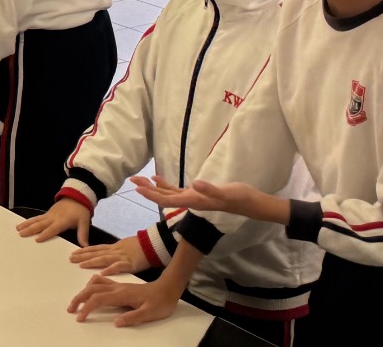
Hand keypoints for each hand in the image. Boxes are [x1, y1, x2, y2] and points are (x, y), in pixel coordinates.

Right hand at [15, 198, 91, 245]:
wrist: (77, 197)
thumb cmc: (80, 211)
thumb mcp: (84, 222)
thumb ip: (83, 234)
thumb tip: (85, 247)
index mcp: (62, 221)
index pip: (52, 228)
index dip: (45, 234)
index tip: (37, 239)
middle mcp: (54, 218)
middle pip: (40, 224)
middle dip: (30, 229)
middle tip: (21, 234)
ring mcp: (49, 215)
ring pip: (36, 220)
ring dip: (26, 224)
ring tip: (17, 229)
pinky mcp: (47, 213)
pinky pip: (37, 217)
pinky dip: (29, 221)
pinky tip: (22, 224)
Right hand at [69, 276, 179, 327]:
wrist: (168, 289)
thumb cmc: (160, 303)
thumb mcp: (149, 313)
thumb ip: (132, 318)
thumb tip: (116, 323)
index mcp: (122, 294)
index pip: (98, 299)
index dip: (87, 307)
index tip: (80, 317)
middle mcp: (117, 287)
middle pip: (91, 289)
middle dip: (79, 298)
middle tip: (70, 309)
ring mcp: (118, 285)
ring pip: (95, 283)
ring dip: (83, 291)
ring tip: (77, 302)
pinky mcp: (121, 286)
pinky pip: (101, 281)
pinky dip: (91, 285)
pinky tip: (90, 292)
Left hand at [71, 236, 148, 275]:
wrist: (154, 244)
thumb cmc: (141, 247)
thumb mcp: (125, 246)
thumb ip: (116, 252)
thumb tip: (107, 257)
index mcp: (114, 248)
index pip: (96, 248)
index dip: (84, 250)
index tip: (73, 253)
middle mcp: (115, 251)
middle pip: (97, 253)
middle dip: (83, 256)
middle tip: (71, 259)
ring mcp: (122, 256)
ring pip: (104, 259)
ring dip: (92, 262)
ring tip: (81, 265)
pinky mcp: (131, 263)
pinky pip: (120, 266)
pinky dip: (111, 269)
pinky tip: (103, 272)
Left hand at [129, 175, 278, 222]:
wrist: (250, 204)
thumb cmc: (239, 197)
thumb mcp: (226, 193)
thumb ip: (210, 190)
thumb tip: (194, 184)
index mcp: (195, 201)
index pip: (168, 199)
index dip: (153, 194)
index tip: (138, 188)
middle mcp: (191, 201)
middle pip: (164, 197)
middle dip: (148, 189)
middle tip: (132, 180)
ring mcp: (194, 198)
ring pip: (168, 193)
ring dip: (153, 187)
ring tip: (139, 179)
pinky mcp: (198, 194)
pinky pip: (177, 190)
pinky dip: (166, 185)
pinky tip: (158, 179)